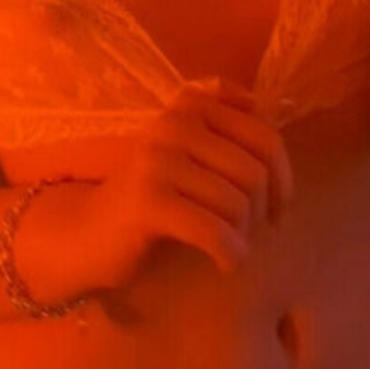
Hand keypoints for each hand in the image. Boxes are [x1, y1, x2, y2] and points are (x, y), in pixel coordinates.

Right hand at [77, 79, 295, 286]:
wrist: (86, 232)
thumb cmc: (151, 196)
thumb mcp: (191, 153)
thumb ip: (227, 128)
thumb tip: (270, 110)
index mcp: (191, 105)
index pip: (265, 136)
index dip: (283, 177)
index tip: (278, 206)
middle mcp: (175, 123)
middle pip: (255, 171)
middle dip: (264, 210)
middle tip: (253, 233)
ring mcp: (159, 159)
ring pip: (237, 202)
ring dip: (243, 235)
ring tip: (230, 246)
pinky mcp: (149, 200)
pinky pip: (214, 231)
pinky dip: (229, 253)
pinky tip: (225, 263)